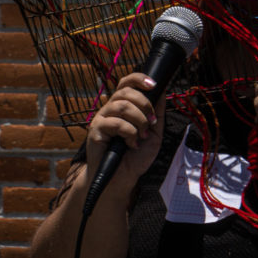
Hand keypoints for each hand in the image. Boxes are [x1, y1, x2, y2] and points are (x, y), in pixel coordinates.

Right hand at [84, 72, 165, 188]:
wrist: (122, 179)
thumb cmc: (135, 157)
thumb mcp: (154, 134)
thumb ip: (157, 113)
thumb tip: (161, 91)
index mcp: (122, 107)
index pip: (126, 83)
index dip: (138, 79)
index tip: (153, 84)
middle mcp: (110, 109)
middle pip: (125, 92)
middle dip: (144, 104)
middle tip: (151, 122)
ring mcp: (101, 119)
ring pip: (122, 106)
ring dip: (139, 121)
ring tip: (142, 135)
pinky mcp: (96, 130)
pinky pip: (116, 123)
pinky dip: (130, 133)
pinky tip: (131, 144)